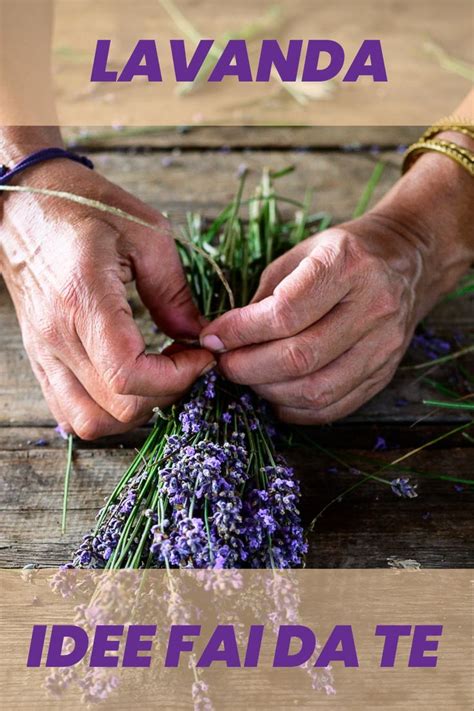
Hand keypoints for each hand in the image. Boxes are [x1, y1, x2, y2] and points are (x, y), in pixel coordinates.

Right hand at [0, 159, 214, 438]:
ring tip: (159, 375)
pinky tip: (129, 384)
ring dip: (137, 410)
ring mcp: (43, 352)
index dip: (178, 377)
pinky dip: (105, 411)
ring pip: (91, 422)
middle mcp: (57, 336)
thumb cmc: (85, 207)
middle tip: (187, 360)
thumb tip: (196, 335)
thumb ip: (173, 290)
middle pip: (118, 408)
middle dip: (167, 393)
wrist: (24, 205)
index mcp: (83, 299)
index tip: (200, 353)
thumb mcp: (146, 233)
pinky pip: (70, 411)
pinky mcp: (40, 358)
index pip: (129, 375)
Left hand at [200, 151, 473, 423]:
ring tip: (248, 378)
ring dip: (270, 392)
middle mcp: (373, 306)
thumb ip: (264, 296)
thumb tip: (224, 338)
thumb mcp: (299, 255)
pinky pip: (335, 406)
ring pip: (317, 389)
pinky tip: (276, 395)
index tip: (214, 337)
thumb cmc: (342, 254)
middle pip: (300, 356)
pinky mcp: (385, 371)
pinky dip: (297, 409)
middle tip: (225, 364)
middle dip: (249, 368)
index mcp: (347, 265)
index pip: (285, 313)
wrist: (407, 260)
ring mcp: (384, 344)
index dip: (241, 332)